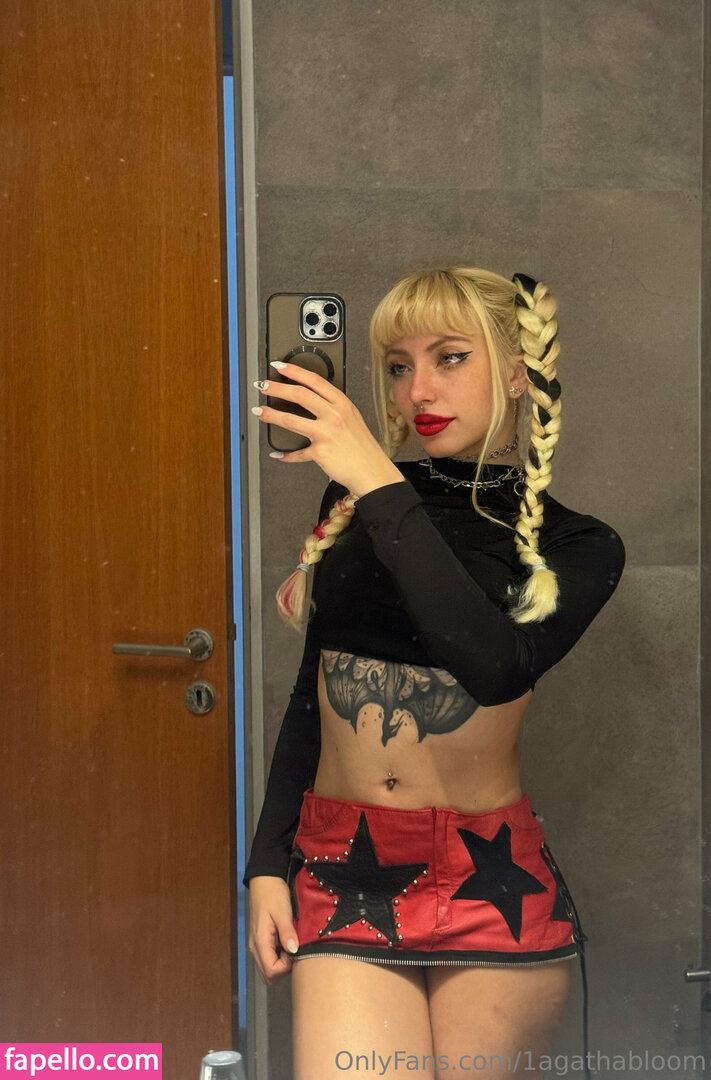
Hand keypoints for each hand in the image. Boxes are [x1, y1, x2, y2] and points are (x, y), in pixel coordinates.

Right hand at [247, 875, 298, 985]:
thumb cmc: (273, 893)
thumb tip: (293, 951)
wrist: (264, 880)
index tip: (295, 952)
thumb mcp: (283, 911)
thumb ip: (287, 932)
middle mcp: (256, 946)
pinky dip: (278, 957)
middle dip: (283, 970)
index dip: (286, 967)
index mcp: (260, 941)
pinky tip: (287, 942)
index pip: (271, 971)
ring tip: (291, 945)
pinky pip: (268, 958)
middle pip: (268, 975)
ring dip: (281, 964)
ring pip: (267, 968)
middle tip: (294, 951)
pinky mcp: (261, 940)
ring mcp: (257, 944)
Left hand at [251, 362, 404, 496]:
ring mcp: (327, 433)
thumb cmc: (363, 447)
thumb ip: (333, 408)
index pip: (315, 380)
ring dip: (272, 415)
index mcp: (343, 403)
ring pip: (291, 420)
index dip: (294, 371)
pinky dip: (285, 455)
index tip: (280, 366)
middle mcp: (334, 415)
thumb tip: (310, 400)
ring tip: (260, 411)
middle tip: (263, 385)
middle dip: (277, 388)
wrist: (372, 471)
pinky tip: (278, 454)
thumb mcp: (352, 418)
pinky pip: (297, 452)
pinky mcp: (320, 452)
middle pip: (300, 395)